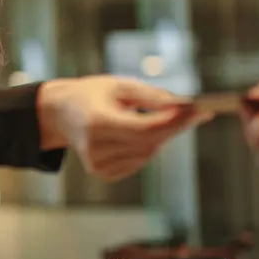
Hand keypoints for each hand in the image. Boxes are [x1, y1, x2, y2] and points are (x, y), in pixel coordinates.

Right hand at [37, 76, 206, 180]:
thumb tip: (185, 106)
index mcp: (96, 122)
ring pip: (148, 152)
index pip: (145, 129)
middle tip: (195, 111)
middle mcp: (94, 148)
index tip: (198, 109)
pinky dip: (146, 146)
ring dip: (159, 135)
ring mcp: (97, 165)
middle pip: (150, 143)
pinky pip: (140, 161)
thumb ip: (152, 96)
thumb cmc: (92, 94)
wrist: (61, 113)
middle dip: (175, 126)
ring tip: (144, 116)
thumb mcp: (119, 86)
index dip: (174, 121)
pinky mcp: (103, 173)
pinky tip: (131, 133)